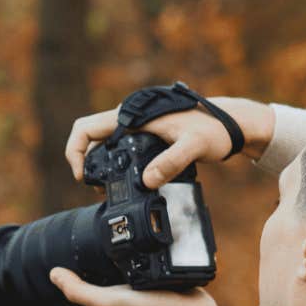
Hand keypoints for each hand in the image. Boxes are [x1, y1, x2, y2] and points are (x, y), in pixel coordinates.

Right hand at [64, 96, 274, 185]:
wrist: (230, 123)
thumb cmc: (214, 129)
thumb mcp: (194, 146)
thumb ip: (171, 162)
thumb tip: (147, 182)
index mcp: (132, 116)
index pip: (86, 128)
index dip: (75, 152)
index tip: (83, 177)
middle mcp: (129, 119)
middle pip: (90, 139)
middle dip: (87, 165)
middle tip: (99, 189)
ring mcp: (136, 127)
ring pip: (103, 145)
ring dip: (100, 167)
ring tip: (111, 189)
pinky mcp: (144, 136)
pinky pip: (118, 150)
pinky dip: (115, 166)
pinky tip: (128, 182)